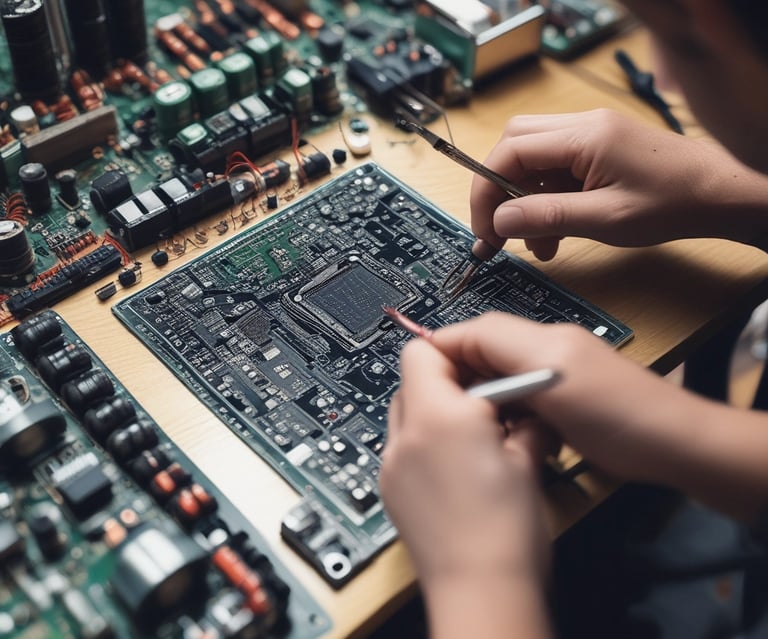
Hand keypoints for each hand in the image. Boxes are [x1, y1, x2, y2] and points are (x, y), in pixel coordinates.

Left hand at [380, 338, 549, 587]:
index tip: (478, 363)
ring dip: (435, 413)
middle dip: (448, 383)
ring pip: (406, 413)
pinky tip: (457, 468)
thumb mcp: (528, 463)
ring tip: (474, 437)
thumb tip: (530, 410)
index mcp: (438, 416)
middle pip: (412, 379)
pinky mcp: (392, 491)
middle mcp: (406, 436)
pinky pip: (403, 448)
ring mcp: (393, 466)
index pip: (423, 350)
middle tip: (486, 401)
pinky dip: (426, 444)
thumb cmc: (505, 533)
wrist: (479, 590)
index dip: (452, 351)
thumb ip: (526, 423)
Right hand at [425, 312, 703, 483]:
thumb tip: (459, 353)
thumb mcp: (551, 388)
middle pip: (485, 347)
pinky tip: (506, 426)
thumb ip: (502, 362)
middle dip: (461, 372)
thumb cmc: (616, 419)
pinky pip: (522, 388)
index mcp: (541, 340)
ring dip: (484, 391)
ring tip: (471, 419)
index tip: (419, 375)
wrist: (674, 443)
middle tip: (444, 406)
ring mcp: (560, 365)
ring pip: (501, 370)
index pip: (475, 331)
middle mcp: (548, 344)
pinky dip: (507, 404)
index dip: (443, 348)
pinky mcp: (569, 389)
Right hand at [471, 109, 767, 260]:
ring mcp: (590, 136)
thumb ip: (547, 217)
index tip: (484, 228)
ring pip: (533, 160)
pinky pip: (555, 170)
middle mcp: (583, 126)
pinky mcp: (597, 150)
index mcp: (584, 136)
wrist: (719, 194)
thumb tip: (499, 222)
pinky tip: (555, 234)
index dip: (486, 190)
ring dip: (524, 201)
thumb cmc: (673, 203)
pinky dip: (545, 200)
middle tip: (497, 229)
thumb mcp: (605, 219)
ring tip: (535, 244)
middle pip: (515, 145)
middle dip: (498, 189)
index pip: (510, 151)